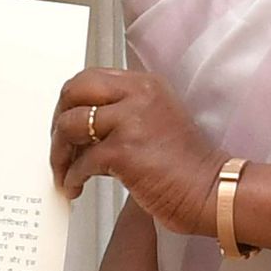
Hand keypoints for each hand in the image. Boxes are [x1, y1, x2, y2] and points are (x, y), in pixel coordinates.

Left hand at [50, 65, 224, 237]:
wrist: (213, 192)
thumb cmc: (186, 167)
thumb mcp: (157, 121)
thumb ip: (123, 113)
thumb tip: (82, 127)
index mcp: (145, 84)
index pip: (90, 78)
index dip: (71, 102)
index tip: (64, 124)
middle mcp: (138, 95)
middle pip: (74, 90)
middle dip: (57, 120)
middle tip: (58, 145)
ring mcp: (131, 121)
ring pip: (70, 125)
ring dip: (59, 153)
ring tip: (62, 172)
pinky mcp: (125, 151)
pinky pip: (81, 161)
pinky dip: (72, 177)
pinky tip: (75, 188)